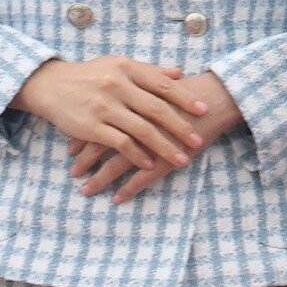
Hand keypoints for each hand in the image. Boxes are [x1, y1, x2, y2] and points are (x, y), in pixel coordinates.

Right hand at [15, 56, 209, 172]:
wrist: (49, 84)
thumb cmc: (89, 75)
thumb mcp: (117, 65)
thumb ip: (149, 71)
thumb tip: (179, 74)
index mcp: (126, 68)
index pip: (162, 84)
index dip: (185, 98)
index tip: (204, 110)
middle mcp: (117, 85)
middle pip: (156, 109)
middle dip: (180, 127)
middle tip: (198, 141)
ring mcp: (104, 106)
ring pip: (142, 129)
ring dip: (164, 147)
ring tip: (182, 160)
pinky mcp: (91, 126)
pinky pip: (121, 143)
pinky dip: (138, 155)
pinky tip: (150, 165)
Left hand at [69, 71, 243, 204]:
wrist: (215, 101)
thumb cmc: (187, 93)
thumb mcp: (156, 87)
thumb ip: (135, 94)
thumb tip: (115, 102)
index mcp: (130, 104)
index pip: (98, 122)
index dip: (82, 137)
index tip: (70, 149)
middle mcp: (135, 124)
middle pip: (102, 144)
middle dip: (85, 161)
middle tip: (73, 172)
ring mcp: (151, 143)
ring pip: (118, 164)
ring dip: (100, 179)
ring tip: (86, 190)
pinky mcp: (167, 158)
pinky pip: (143, 178)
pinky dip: (129, 189)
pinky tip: (117, 199)